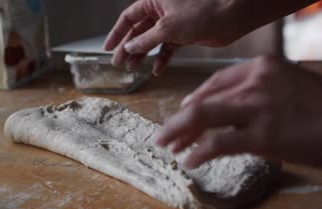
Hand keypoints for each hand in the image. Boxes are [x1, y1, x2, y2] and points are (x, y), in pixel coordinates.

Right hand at [104, 0, 316, 74]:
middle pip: (139, 30)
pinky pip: (168, 47)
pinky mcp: (185, 33)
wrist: (232, 15)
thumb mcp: (166, 28)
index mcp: (154, 0)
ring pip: (152, 40)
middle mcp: (162, 10)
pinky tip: (157, 69)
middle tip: (119, 63)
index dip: (117, 33)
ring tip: (134, 68)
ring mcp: (174, 22)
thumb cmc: (202, 11)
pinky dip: (162, 58)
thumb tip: (129, 47)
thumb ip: (144, 39)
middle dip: (129, 47)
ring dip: (143, 54)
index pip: (129, 17)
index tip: (107, 48)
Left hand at [155, 56, 321, 167]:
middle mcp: (256, 82)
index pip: (215, 82)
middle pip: (203, 101)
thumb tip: (223, 111)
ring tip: (168, 146)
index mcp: (262, 67)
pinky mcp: (263, 135)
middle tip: (163, 135)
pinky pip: (218, 143)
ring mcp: (258, 107)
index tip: (182, 112)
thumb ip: (256, 92)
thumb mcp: (288, 87)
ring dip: (179, 133)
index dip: (194, 99)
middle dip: (178, 121)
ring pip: (202, 117)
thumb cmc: (321, 109)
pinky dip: (199, 153)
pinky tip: (190, 161)